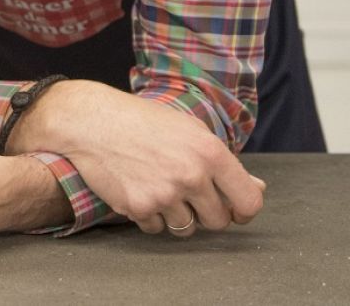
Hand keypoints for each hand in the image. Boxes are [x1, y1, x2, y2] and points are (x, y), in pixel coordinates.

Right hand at [17, 81, 264, 237]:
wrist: (92, 121)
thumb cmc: (143, 122)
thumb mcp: (190, 131)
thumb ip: (222, 163)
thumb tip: (257, 188)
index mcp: (210, 152)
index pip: (249, 200)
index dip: (244, 210)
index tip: (234, 211)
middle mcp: (191, 175)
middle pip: (218, 221)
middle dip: (206, 213)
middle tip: (187, 195)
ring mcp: (165, 194)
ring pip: (187, 228)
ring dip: (176, 215)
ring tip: (159, 188)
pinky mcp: (139, 207)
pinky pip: (156, 228)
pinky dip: (149, 216)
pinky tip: (139, 190)